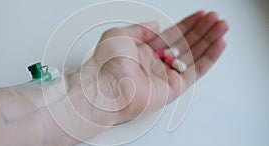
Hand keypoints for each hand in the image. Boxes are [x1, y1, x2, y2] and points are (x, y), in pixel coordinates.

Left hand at [78, 11, 228, 124]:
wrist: (107, 86)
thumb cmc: (107, 62)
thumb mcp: (119, 34)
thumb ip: (140, 29)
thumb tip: (155, 24)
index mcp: (144, 51)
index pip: (172, 34)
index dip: (188, 24)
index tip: (201, 15)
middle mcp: (156, 63)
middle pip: (186, 43)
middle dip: (202, 30)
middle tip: (216, 19)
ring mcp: (166, 75)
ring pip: (194, 55)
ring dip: (210, 41)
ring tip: (222, 27)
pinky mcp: (174, 88)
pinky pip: (196, 71)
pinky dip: (209, 58)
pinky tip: (219, 44)